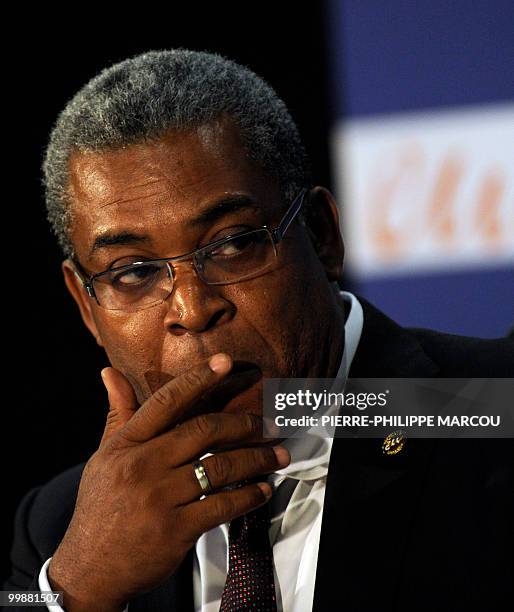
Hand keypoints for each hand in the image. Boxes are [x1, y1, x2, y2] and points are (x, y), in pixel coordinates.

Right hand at [48, 353, 289, 611]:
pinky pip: (222, 505)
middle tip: (267, 425)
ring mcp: (159, 498)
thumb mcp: (104, 456)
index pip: (166, 402)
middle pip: (203, 431)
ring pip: (220, 467)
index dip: (197, 379)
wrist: (89, 567)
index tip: (225, 362)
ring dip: (257, 460)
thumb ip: (117, 414)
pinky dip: (249, 496)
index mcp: (126, 443)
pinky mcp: (175, 529)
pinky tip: (263, 491)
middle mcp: (142, 465)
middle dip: (243, 425)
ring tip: (279, 455)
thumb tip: (110, 372)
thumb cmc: (101, 504)